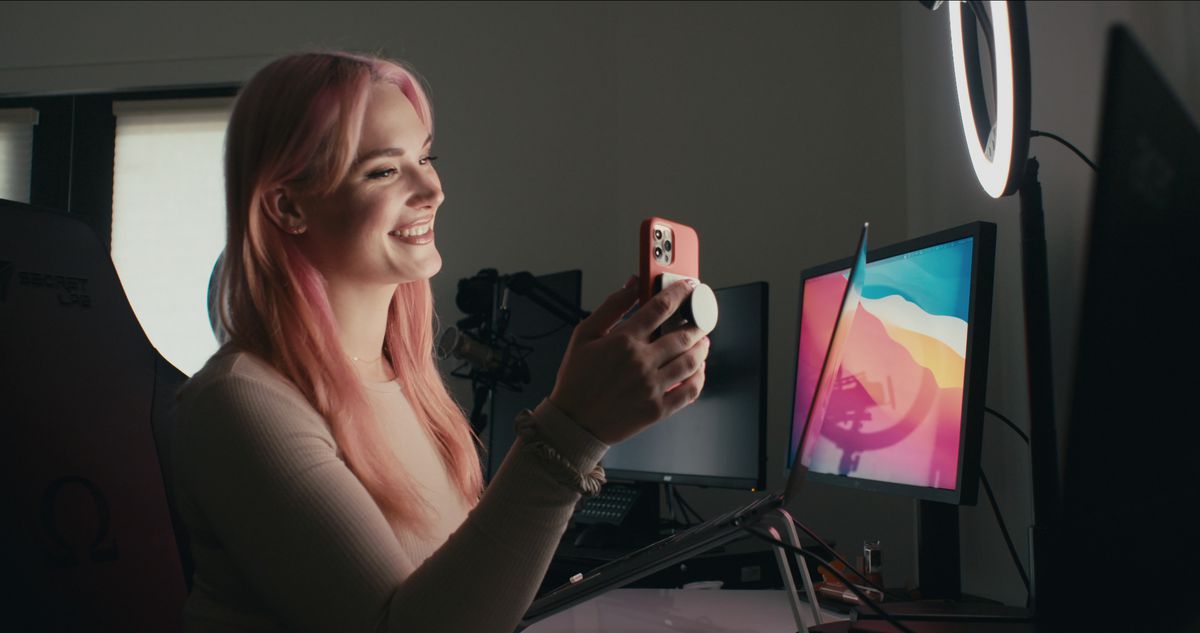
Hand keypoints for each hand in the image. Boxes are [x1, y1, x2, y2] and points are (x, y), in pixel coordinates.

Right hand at [549, 276, 709, 444]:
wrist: (573, 422)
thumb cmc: (576, 378)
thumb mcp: (584, 335)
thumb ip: (611, 306)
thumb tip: (633, 283)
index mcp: (623, 341)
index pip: (661, 307)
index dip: (680, 292)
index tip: (689, 287)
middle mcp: (641, 362)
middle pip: (684, 334)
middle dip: (698, 322)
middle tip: (701, 318)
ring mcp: (651, 387)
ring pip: (692, 361)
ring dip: (702, 347)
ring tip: (702, 342)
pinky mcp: (657, 409)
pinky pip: (690, 390)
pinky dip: (700, 377)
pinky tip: (698, 370)